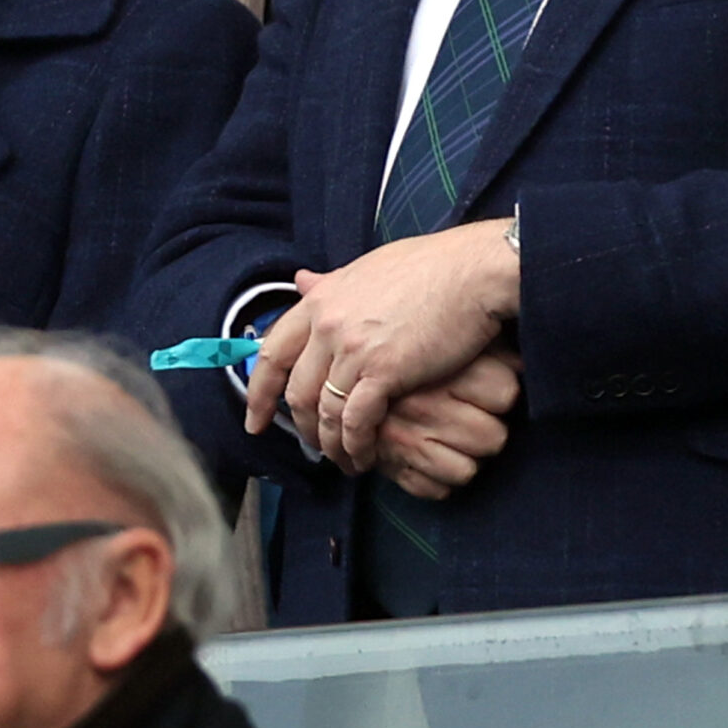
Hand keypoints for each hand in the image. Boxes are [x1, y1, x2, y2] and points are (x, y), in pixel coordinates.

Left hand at [245, 220, 519, 473]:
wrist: (471, 272)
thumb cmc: (428, 268)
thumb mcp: (365, 267)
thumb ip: (330, 283)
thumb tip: (302, 281)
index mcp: (319, 300)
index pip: (272, 353)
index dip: (258, 392)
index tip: (255, 419)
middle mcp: (326, 325)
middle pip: (295, 390)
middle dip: (299, 426)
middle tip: (310, 447)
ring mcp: (352, 349)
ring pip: (323, 411)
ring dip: (329, 443)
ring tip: (341, 459)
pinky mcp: (384, 371)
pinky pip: (356, 420)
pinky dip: (356, 445)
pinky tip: (363, 457)